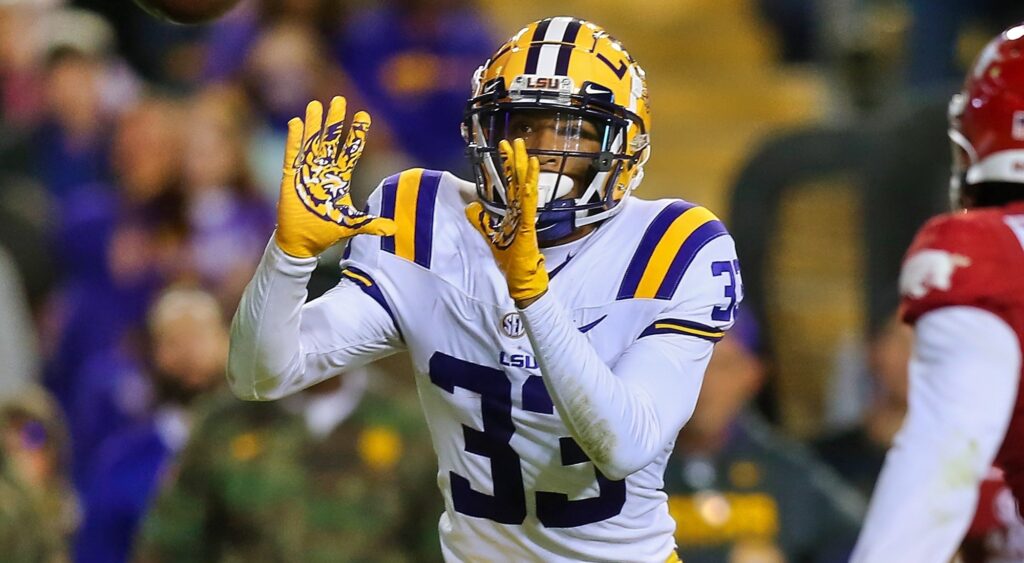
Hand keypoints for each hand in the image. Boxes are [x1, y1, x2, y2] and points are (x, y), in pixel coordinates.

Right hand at [275, 96, 395, 257]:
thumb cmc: (325, 230)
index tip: (363, 115)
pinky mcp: (291, 178)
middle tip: (340, 100)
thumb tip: (393, 229)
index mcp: (339, 177)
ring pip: (312, 143)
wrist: (301, 242)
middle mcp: (324, 170)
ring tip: (316, 105)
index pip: (350, 151)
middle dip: (335, 121)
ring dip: (314, 125)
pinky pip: (292, 155)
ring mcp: (307, 172)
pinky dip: (294, 140)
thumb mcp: (350, 224)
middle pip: (331, 140)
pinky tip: (296, 123)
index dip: (357, 134)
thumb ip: (371, 224)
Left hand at [465, 138, 547, 305]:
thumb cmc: (509, 258)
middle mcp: (521, 211)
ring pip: (526, 188)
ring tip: (526, 152)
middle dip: (515, 161)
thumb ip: (480, 220)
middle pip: (518, 180)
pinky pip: (529, 204)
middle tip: (514, 141)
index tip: (502, 148)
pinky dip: (530, 189)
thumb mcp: (489, 234)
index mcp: (513, 211)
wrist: (520, 277)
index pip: (508, 183)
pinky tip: (530, 177)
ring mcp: (526, 217)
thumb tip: (470, 206)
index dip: (506, 165)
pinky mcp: (528, 226)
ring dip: (525, 170)